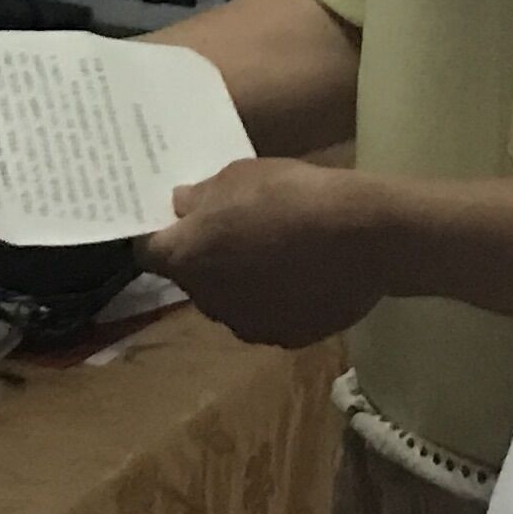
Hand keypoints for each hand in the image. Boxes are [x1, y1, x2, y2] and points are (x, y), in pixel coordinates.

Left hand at [141, 156, 396, 348]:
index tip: (174, 223)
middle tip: (235, 229)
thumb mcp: (237, 175)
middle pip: (193, 278)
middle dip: (205, 257)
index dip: (159, 236)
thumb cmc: (291, 195)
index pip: (148, 252)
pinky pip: (269, 316)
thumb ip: (200, 197)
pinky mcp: (286, 338)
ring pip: (231, 301)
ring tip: (276, 252)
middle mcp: (207, 301)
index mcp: (186, 258)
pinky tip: (302, 275)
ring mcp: (247, 325)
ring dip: (240, 281)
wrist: (363, 235)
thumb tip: (180, 207)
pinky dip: (276, 299)